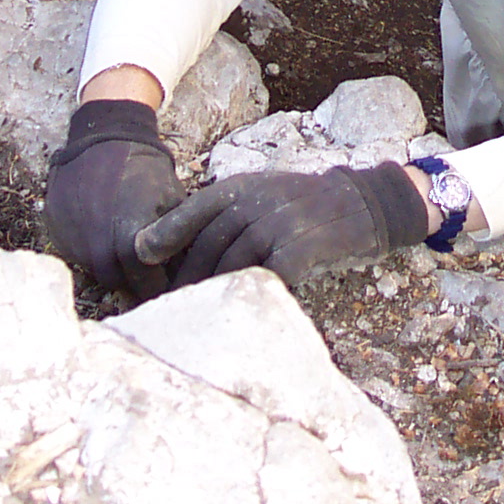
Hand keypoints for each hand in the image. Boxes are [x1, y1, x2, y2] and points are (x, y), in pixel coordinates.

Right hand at [42, 99, 185, 297]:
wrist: (104, 137)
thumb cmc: (144, 167)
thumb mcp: (173, 199)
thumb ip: (176, 237)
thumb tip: (185, 266)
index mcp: (128, 240)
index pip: (144, 284)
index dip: (157, 286)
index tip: (165, 284)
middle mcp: (96, 247)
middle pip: (117, 282)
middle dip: (134, 282)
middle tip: (147, 275)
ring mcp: (72, 240)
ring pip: (94, 270)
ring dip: (111, 267)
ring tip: (126, 255)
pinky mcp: (56, 231)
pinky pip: (76, 253)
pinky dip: (90, 251)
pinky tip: (104, 237)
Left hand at [135, 161, 429, 288]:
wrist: (362, 206)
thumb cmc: (304, 205)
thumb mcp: (263, 193)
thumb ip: (226, 211)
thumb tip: (176, 241)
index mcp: (242, 188)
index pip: (191, 212)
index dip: (164, 235)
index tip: (141, 257)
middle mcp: (254, 204)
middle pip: (205, 247)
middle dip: (186, 278)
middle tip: (168, 304)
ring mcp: (275, 229)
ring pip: (228, 269)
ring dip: (211, 294)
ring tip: (197, 315)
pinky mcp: (294, 256)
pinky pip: (260, 282)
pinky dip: (248, 298)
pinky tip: (240, 313)